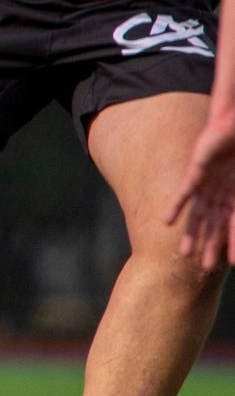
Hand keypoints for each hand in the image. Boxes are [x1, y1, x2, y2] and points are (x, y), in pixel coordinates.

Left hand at [168, 112, 234, 270]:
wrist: (233, 127)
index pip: (234, 226)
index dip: (232, 243)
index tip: (233, 263)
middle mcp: (221, 195)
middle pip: (214, 226)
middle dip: (210, 246)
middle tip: (205, 268)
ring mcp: (208, 186)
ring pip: (197, 215)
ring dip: (191, 233)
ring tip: (184, 253)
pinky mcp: (196, 174)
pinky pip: (184, 194)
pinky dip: (176, 208)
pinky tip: (167, 223)